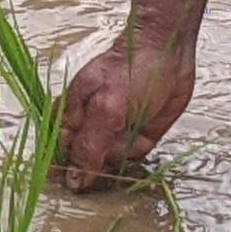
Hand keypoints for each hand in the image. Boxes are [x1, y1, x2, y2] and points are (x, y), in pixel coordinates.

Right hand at [54, 25, 199, 185]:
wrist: (168, 50)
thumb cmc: (131, 70)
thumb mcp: (106, 108)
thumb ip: (89, 146)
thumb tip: (72, 181)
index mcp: (71, 117)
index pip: (62, 157)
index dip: (72, 171)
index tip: (85, 178)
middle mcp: (90, 127)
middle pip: (89, 165)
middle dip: (105, 159)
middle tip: (118, 132)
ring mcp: (113, 132)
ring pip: (113, 163)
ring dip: (126, 151)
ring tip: (134, 122)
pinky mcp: (135, 135)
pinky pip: (134, 156)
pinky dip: (141, 147)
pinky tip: (146, 127)